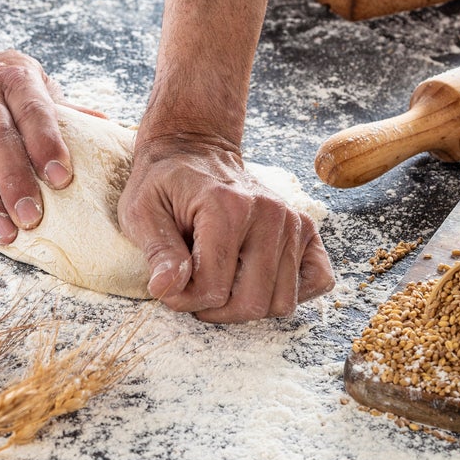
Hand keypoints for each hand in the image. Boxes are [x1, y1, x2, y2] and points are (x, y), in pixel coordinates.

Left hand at [118, 133, 333, 322]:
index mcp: (227, 207)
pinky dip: (290, 292)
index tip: (170, 284)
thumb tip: (167, 290)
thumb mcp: (141, 212)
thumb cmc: (164, 183)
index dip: (185, 299)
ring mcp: (293, 221)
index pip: (214, 288)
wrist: (194, 150)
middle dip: (217, 309)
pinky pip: (318, 281)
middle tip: (195, 288)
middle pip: (254, 302)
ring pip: (282, 302)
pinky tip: (258, 279)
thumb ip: (157, 252)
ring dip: (248, 304)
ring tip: (223, 280)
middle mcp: (270, 214)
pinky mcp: (306, 229)